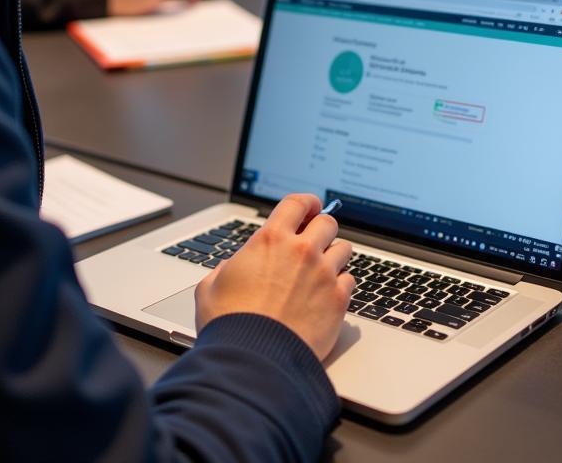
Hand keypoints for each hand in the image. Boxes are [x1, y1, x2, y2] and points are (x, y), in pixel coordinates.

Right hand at [194, 194, 353, 361]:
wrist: (254, 360)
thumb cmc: (230, 324)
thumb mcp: (211, 286)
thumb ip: (225, 268)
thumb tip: (232, 269)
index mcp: (270, 240)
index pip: (298, 203)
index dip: (307, 202)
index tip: (311, 206)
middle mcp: (301, 251)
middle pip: (328, 222)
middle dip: (322, 228)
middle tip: (316, 240)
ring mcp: (323, 274)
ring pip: (344, 249)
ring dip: (334, 255)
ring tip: (323, 268)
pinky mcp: (337, 301)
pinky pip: (350, 280)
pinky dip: (341, 284)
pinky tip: (328, 293)